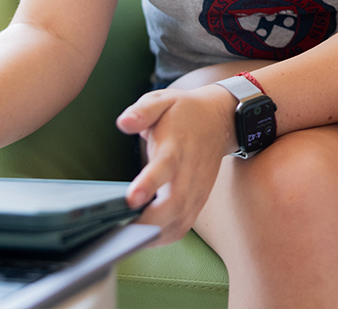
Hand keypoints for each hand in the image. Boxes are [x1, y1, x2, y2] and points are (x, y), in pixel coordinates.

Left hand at [116, 85, 234, 244]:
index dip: (149, 183)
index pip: (165, 167)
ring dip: (152, 234)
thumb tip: (124, 122)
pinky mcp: (198, 201)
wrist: (218, 120)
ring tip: (125, 237)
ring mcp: (196, 189)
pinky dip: (162, 237)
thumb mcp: (163, 99)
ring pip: (178, 222)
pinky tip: (142, 236)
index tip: (131, 198)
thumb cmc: (184, 112)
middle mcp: (189, 172)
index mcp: (176, 145)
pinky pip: (181, 227)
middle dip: (147, 222)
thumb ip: (143, 111)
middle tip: (120, 228)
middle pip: (173, 204)